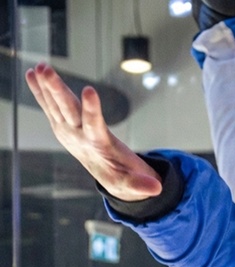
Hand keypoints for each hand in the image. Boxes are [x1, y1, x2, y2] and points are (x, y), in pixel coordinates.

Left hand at [24, 63, 161, 201]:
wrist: (102, 173)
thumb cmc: (120, 175)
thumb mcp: (131, 182)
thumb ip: (140, 184)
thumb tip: (157, 189)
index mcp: (96, 146)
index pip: (93, 125)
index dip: (92, 109)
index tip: (90, 90)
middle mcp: (77, 136)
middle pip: (66, 110)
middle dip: (55, 90)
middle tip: (46, 70)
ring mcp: (67, 129)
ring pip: (55, 104)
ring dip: (45, 85)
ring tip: (39, 66)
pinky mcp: (63, 124)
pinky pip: (49, 105)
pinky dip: (40, 90)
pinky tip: (32, 74)